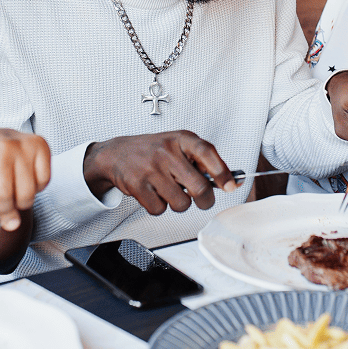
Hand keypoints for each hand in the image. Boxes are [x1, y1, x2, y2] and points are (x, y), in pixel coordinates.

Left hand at [0, 129, 51, 249]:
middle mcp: (1, 146)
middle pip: (4, 197)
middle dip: (6, 216)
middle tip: (8, 221)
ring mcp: (23, 144)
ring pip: (27, 193)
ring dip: (22, 203)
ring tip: (15, 196)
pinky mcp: (41, 145)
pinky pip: (44, 182)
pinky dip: (37, 188)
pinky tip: (27, 180)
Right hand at [83, 131, 235, 214]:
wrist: (116, 153)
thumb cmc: (154, 151)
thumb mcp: (178, 146)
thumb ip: (202, 160)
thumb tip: (229, 181)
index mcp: (181, 139)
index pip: (207, 152)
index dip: (222, 172)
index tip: (230, 186)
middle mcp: (167, 152)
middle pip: (199, 187)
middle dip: (205, 200)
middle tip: (203, 200)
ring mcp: (151, 169)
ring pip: (181, 203)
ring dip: (180, 204)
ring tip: (171, 191)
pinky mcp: (138, 186)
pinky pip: (160, 209)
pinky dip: (160, 207)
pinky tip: (155, 194)